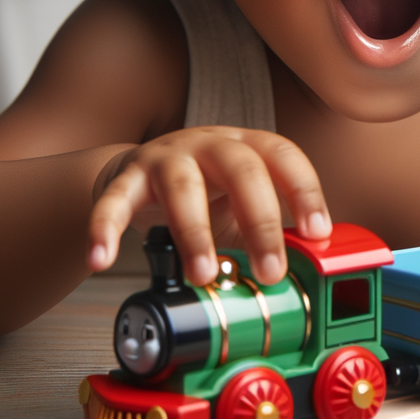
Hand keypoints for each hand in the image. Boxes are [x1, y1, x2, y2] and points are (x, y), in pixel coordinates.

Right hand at [86, 126, 331, 284]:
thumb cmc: (201, 193)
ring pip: (183, 185)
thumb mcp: (239, 206)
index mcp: (246, 146)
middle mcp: (209, 143)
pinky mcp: (126, 176)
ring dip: (194, 232)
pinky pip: (114, 201)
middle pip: (241, 168)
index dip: (304, 190)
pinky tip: (102, 259)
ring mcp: (166, 157)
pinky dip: (106, 228)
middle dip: (260, 221)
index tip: (317, 231)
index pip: (283, 156)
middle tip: (270, 272)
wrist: (135, 173)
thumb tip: (304, 275)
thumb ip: (265, 234)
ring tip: (203, 274)